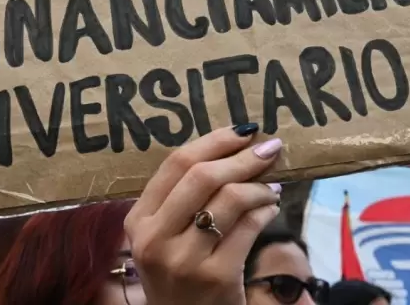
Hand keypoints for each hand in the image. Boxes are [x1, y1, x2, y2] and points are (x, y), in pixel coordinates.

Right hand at [124, 124, 282, 304]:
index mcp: (138, 220)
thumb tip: (231, 149)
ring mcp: (185, 260)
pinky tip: (270, 208)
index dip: (214, 141)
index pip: (175, 164)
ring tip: (271, 186)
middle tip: (269, 149)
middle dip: (242, 157)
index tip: (242, 131)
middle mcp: (155, 238)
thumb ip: (182, 198)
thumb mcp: (164, 236)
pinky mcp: (216, 277)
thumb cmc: (179, 274)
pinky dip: (266, 210)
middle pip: (202, 176)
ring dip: (259, 186)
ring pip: (229, 198)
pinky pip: (249, 227)